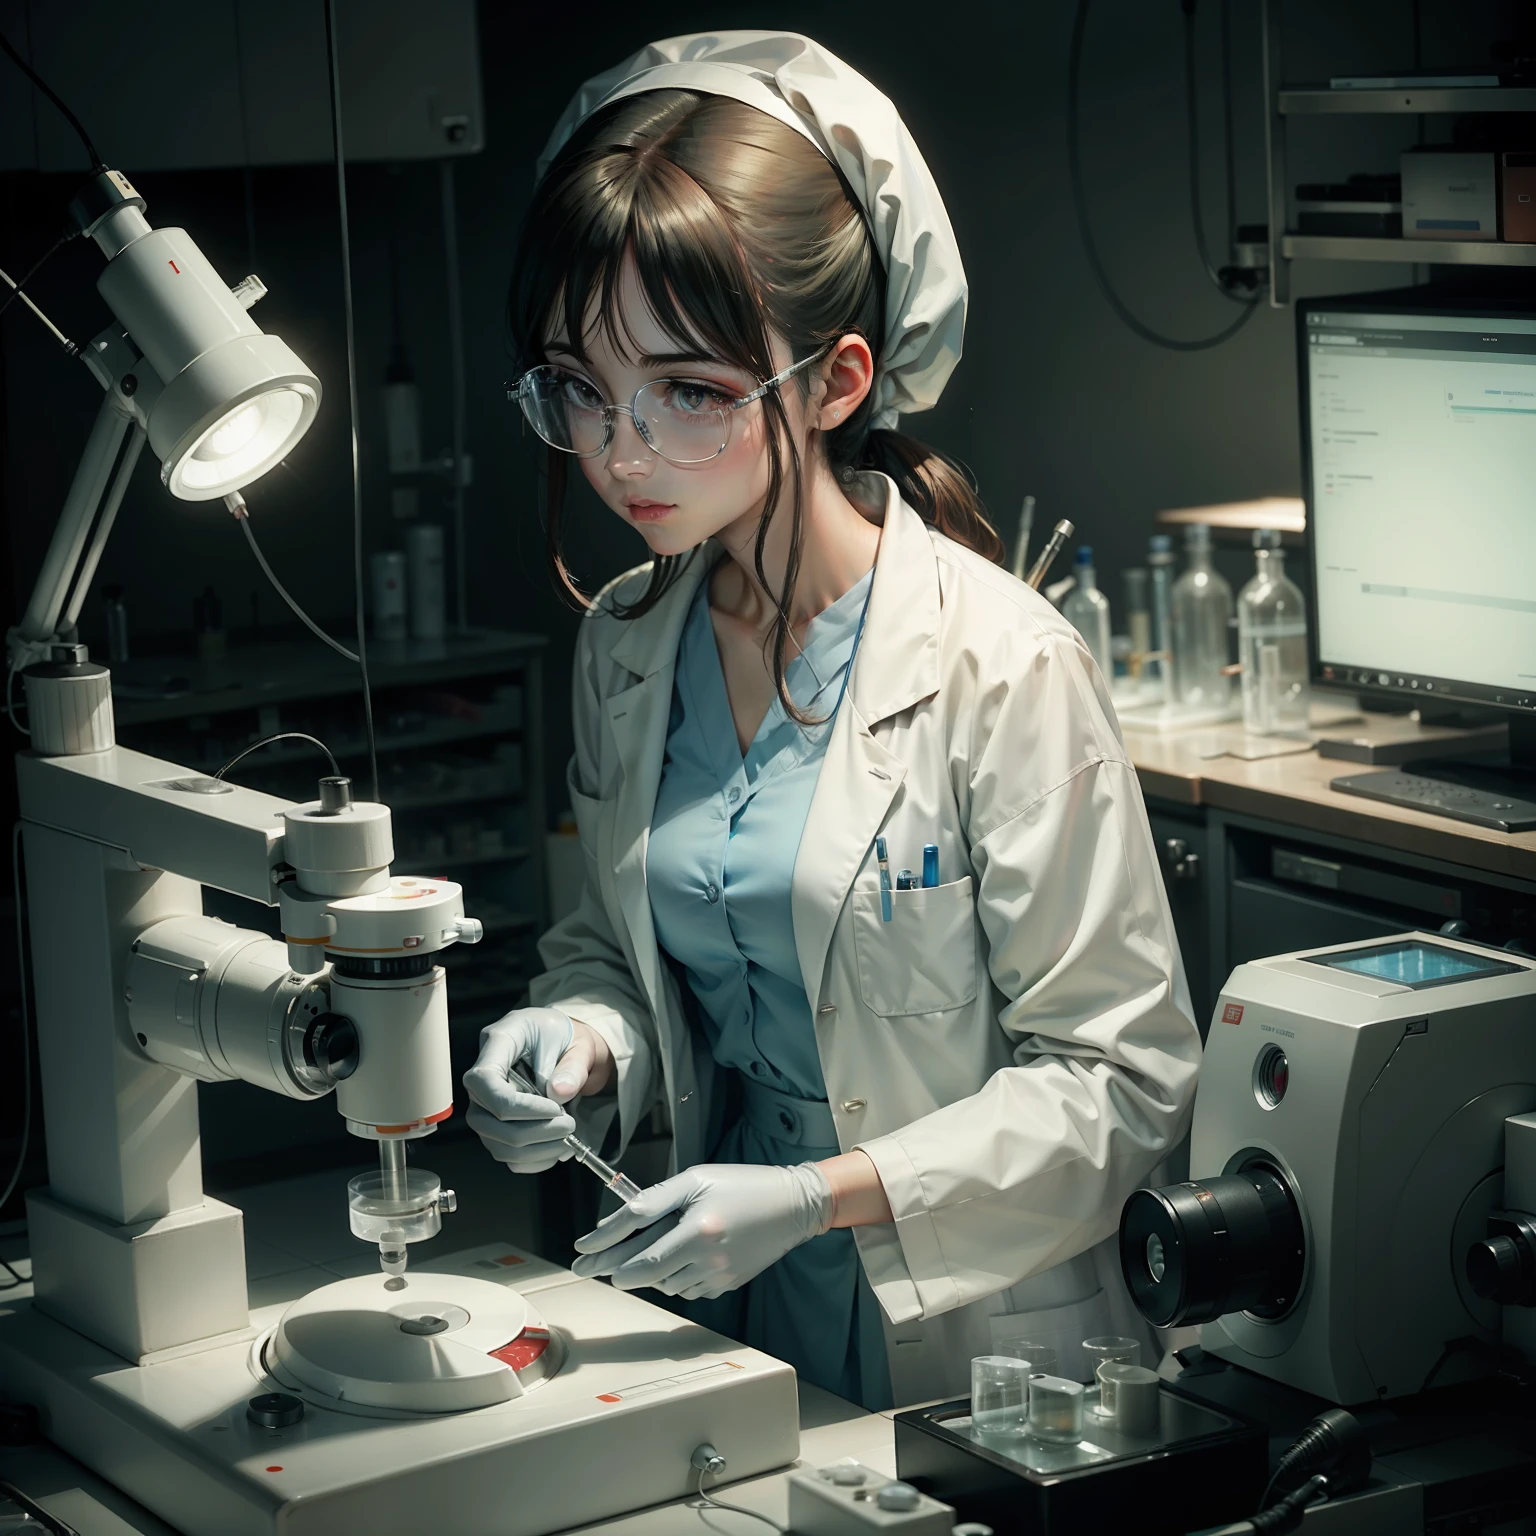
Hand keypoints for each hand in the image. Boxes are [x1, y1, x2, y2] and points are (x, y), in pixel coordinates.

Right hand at [462, 1007, 611, 1172]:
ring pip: (496, 1143)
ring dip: (536, 1149)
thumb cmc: (566, 1037)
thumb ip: (573, 1066)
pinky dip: (534, 1160)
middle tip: (569, 1125)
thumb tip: (559, 1093)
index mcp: (499, 1041)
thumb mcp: (579, 1043)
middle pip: (486, 1119)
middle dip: (533, 1131)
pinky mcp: (496, 1125)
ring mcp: (485, 1104)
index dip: (517, 1105)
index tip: (554, 1109)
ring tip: (567, 1137)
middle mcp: (483, 1076)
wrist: (567, 1045)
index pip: (484, 1081)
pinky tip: (557, 1147)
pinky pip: (506, 1154)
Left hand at [570, 1162, 832, 1299]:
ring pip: (664, 1284)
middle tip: (585, 1267)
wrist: (792, 1206)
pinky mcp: (726, 1286)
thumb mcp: (694, 1180)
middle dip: (611, 1269)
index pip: (640, 1252)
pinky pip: (687, 1288)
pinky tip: (683, 1254)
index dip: (605, 1253)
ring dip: (649, 1270)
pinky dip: (676, 1275)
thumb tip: (619, 1223)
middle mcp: (708, 1260)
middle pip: (646, 1275)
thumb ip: (654, 1201)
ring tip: (651, 1245)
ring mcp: (719, 1277)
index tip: (581, 1253)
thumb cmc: (741, 1184)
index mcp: (698, 1230)